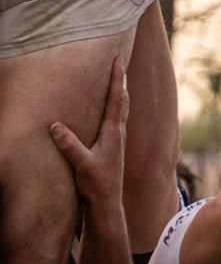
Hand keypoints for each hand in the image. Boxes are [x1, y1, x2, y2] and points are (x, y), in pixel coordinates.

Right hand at [50, 59, 128, 211]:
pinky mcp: (114, 148)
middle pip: (122, 100)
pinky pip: (118, 120)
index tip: (117, 60)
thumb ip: (70, 145)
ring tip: (119, 80)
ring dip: (120, 92)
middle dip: (120, 80)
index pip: (115, 99)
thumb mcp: (81, 164)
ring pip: (122, 110)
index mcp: (113, 133)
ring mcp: (118, 141)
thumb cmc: (97, 184)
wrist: (108, 203)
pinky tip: (114, 110)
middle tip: (119, 62)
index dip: (116, 79)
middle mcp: (118, 133)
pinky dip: (117, 108)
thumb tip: (55, 126)